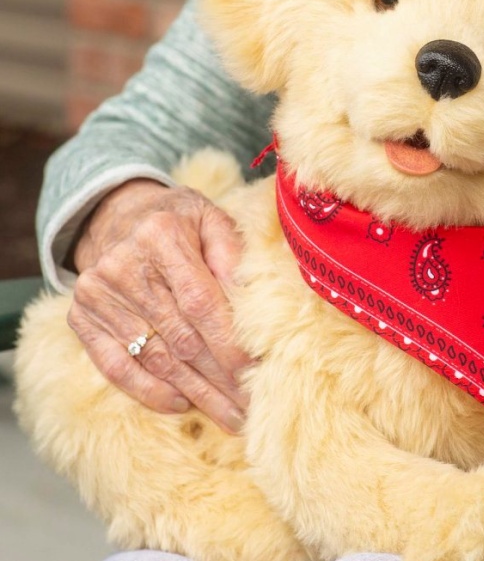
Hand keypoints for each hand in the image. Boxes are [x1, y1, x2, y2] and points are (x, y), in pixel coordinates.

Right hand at [69, 179, 251, 432]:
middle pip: (180, 337)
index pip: (200, 302)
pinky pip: (115, 366)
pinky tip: (183, 404)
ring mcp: (96, 294)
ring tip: (229, 416)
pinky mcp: (80, 318)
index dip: (228, 342)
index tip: (256, 373)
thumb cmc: (179, 221)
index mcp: (161, 235)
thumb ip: (233, 254)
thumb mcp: (212, 219)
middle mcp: (122, 265)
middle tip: (251, 409)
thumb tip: (255, 302)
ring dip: (195, 393)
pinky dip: (149, 391)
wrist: (117, 215)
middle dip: (220, 379)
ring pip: (153, 358)